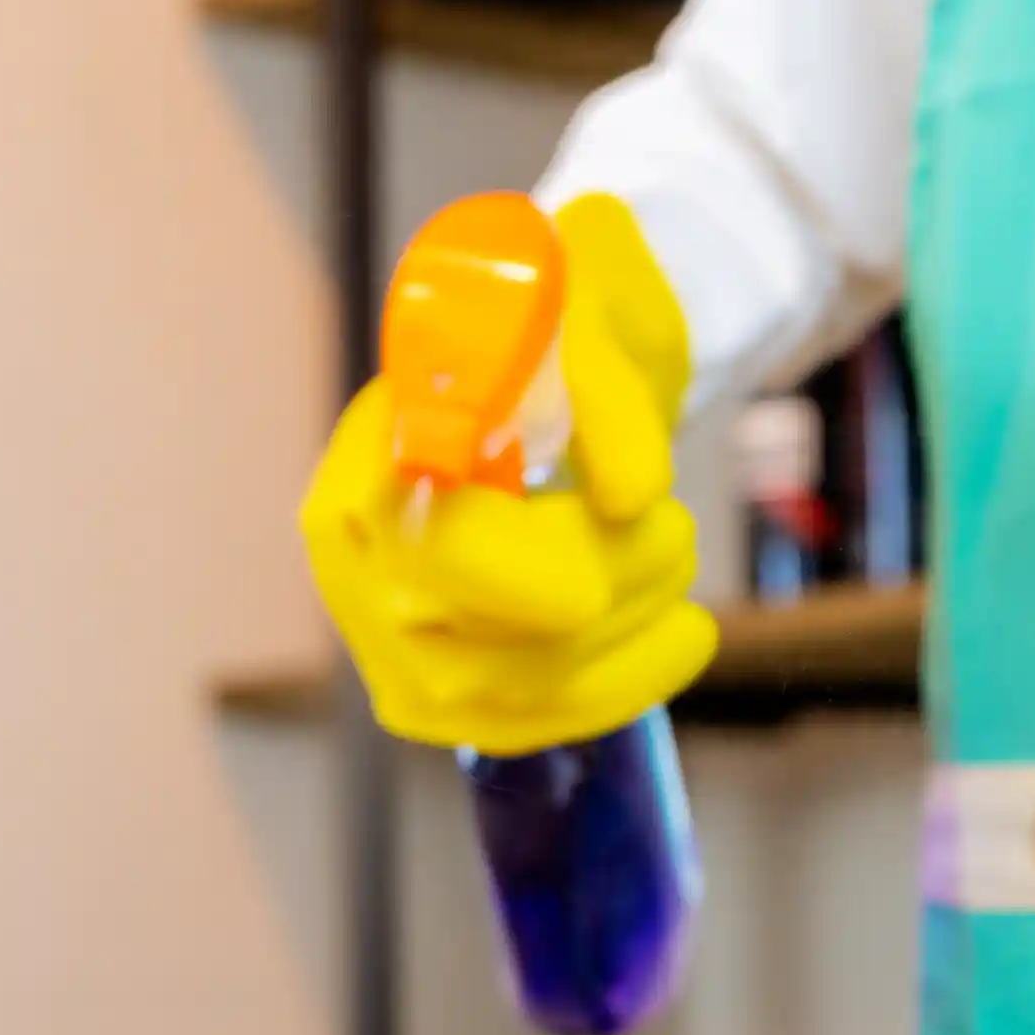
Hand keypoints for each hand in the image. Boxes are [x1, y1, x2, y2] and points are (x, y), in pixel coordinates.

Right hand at [298, 195, 715, 754]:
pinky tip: (683, 636)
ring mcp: (382, 635)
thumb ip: (605, 385)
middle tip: (677, 526)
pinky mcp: (428, 693)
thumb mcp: (592, 306)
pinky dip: (622, 688)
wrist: (554, 352)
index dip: (554, 553)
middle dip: (611, 588)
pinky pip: (524, 728)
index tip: (652, 506)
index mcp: (369, 455)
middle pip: (482, 638)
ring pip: (513, 692)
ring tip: (678, 561)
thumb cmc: (567, 317)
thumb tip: (632, 496)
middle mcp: (352, 557)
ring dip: (628, 637)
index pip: (448, 547)